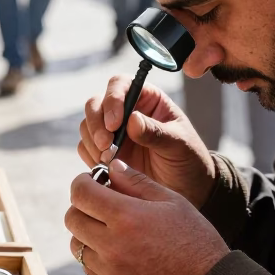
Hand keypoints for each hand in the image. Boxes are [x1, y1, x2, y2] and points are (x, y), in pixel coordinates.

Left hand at [65, 159, 228, 274]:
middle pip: (72, 217)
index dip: (83, 182)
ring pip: (76, 243)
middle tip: (101, 202)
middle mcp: (111, 245)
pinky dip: (95, 254)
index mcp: (126, 217)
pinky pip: (87, 266)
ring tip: (109, 227)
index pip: (80, 193)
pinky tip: (117, 249)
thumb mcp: (171, 200)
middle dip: (83, 205)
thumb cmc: (194, 238)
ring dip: (86, 231)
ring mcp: (109, 270)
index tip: (92, 181)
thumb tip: (111, 167)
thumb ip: (136, 181)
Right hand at [79, 79, 215, 207]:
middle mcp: (125, 111)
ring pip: (87, 125)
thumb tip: (132, 119)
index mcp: (147, 98)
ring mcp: (112, 132)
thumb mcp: (178, 144)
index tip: (114, 124)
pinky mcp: (104, 152)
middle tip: (106, 145)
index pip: (120, 84)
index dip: (112, 98)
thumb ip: (156, 132)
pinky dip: (90, 156)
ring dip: (92, 141)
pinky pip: (85, 148)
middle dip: (96, 123)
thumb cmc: (188, 160)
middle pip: (96, 103)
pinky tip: (106, 168)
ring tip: (109, 160)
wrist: (187, 190)